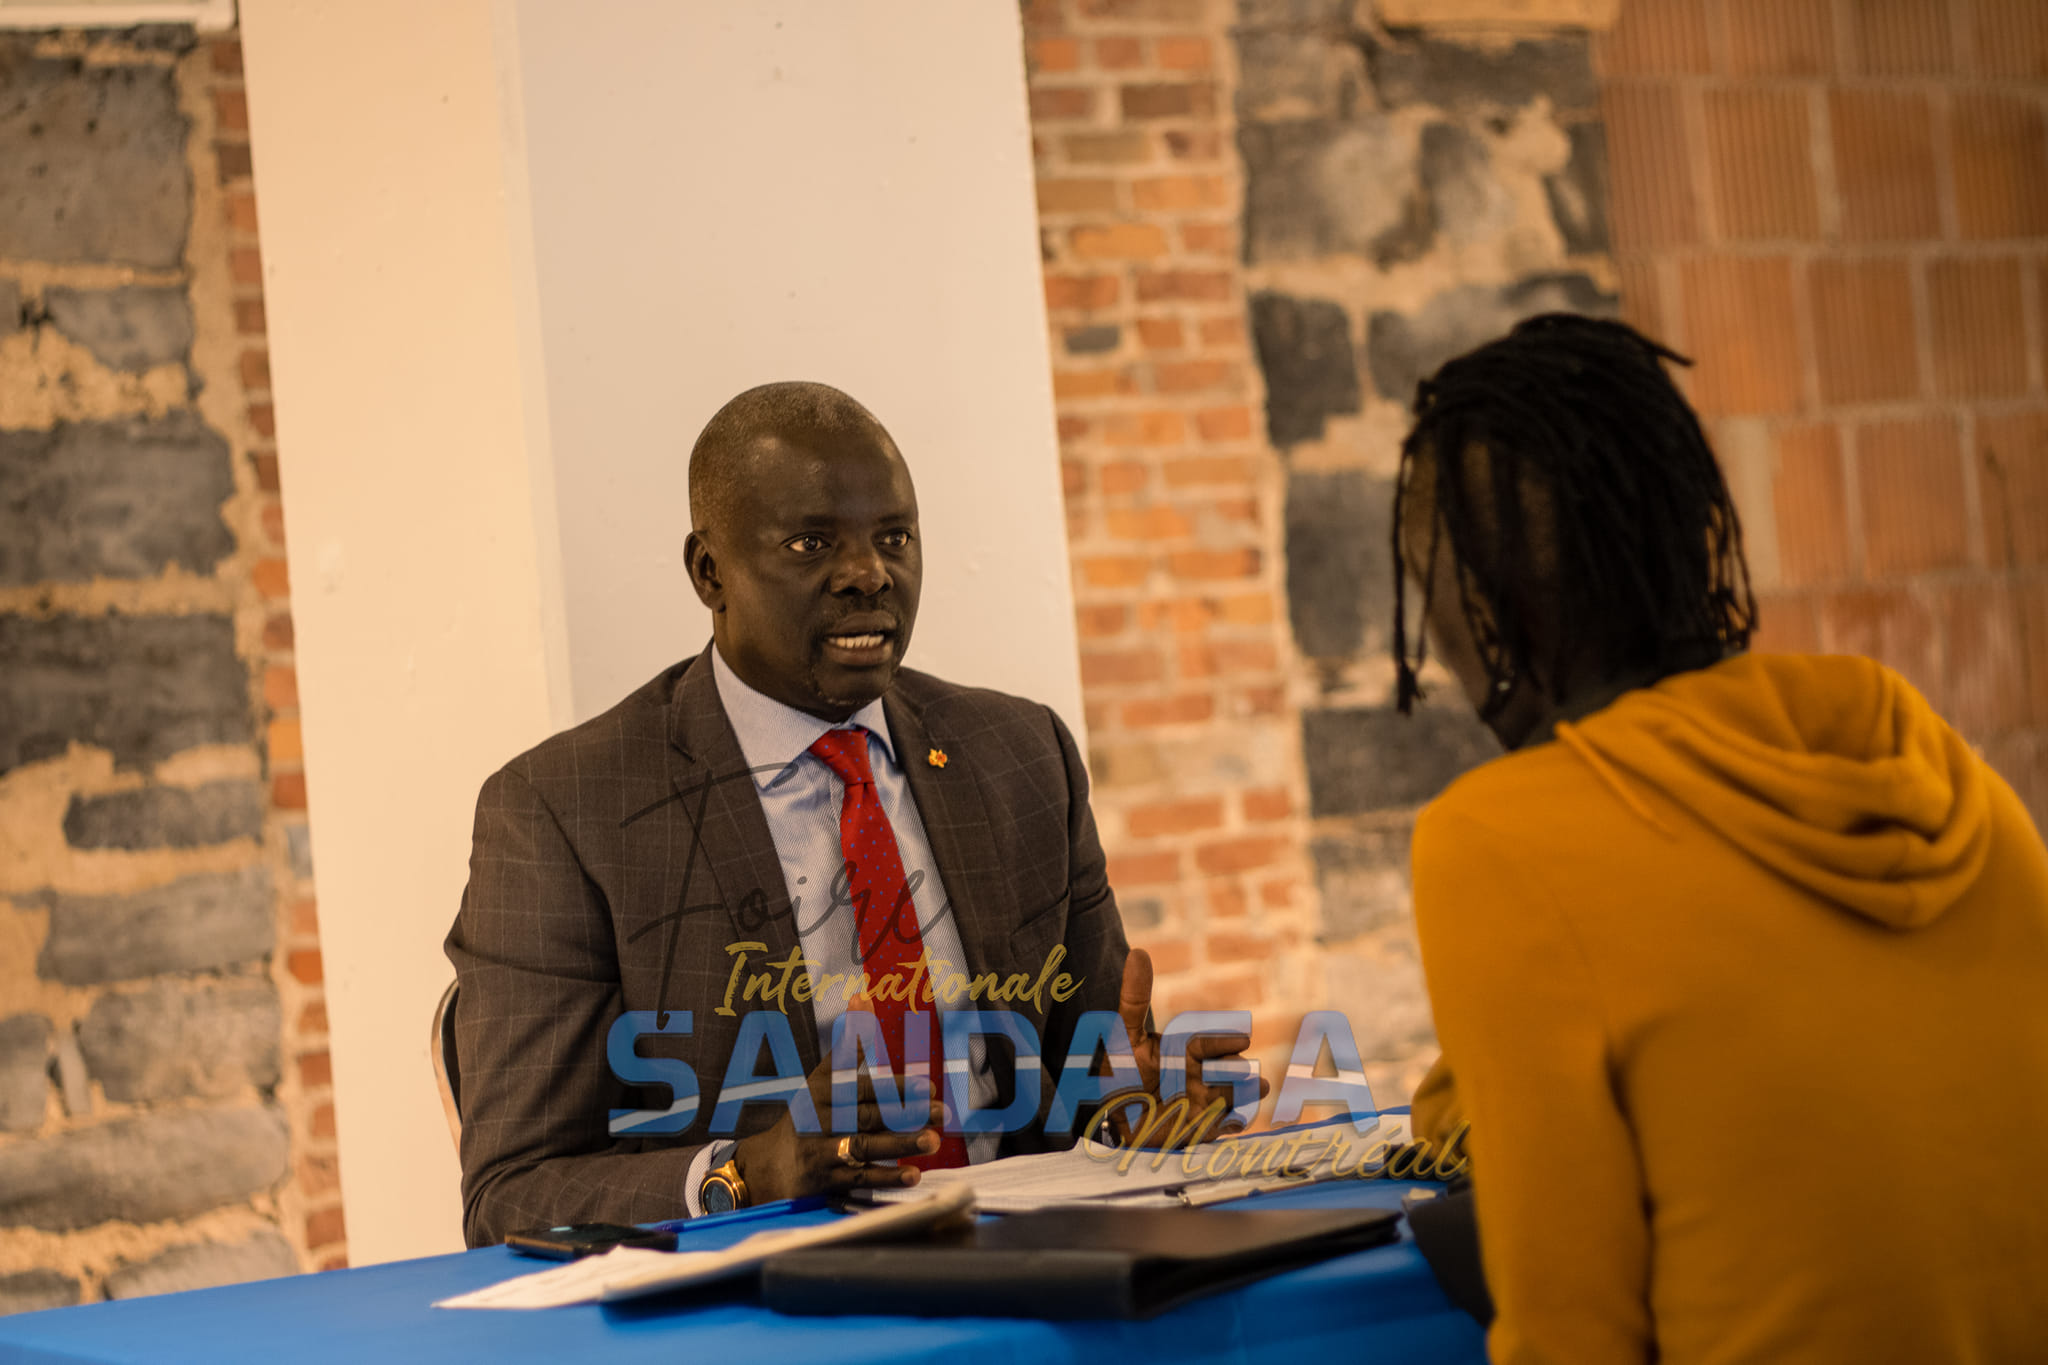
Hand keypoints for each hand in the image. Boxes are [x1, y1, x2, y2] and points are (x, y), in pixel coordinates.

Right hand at [732, 1051, 946, 1202]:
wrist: (769, 1165)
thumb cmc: (805, 1114)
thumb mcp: (821, 1076)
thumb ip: (847, 1043)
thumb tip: (862, 995)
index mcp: (822, 1091)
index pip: (862, 1086)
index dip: (896, 1087)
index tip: (928, 1086)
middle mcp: (821, 1119)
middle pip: (868, 1116)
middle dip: (906, 1113)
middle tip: (940, 1111)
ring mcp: (823, 1151)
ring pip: (866, 1147)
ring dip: (900, 1144)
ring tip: (932, 1141)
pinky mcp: (826, 1181)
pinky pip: (860, 1179)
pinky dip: (886, 1177)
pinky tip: (913, 1175)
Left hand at [1111, 948, 1269, 1145]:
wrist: (1113, 1115)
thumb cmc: (1119, 1071)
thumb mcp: (1125, 1035)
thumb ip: (1134, 998)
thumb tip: (1138, 952)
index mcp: (1184, 1051)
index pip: (1208, 1043)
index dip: (1224, 1042)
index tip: (1242, 1039)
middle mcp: (1200, 1074)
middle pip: (1227, 1070)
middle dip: (1239, 1070)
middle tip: (1248, 1069)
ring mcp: (1204, 1102)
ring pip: (1232, 1096)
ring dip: (1245, 1094)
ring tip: (1259, 1087)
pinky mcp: (1203, 1129)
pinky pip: (1222, 1127)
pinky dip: (1230, 1124)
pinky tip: (1234, 1122)